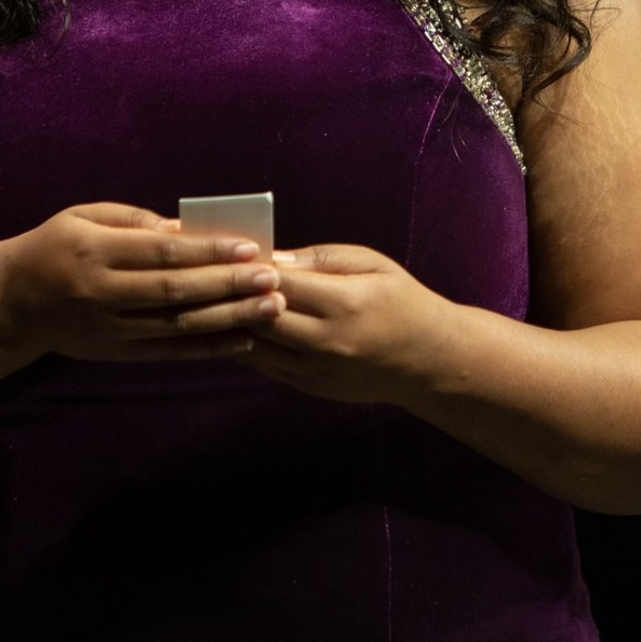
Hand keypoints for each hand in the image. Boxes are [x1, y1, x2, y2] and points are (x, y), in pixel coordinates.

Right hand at [0, 203, 282, 361]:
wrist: (9, 303)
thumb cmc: (54, 246)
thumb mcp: (83, 217)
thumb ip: (134, 221)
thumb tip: (188, 228)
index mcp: (94, 251)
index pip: (161, 253)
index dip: (207, 251)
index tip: (250, 248)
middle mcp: (102, 293)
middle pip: (175, 292)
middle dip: (228, 285)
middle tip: (272, 279)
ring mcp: (109, 329)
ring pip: (177, 326)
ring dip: (228, 319)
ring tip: (270, 309)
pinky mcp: (115, 353)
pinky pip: (168, 352)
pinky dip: (208, 348)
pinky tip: (243, 339)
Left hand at [238, 244, 454, 404]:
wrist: (427, 359)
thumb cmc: (400, 299)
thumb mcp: (372, 263)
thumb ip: (322, 258)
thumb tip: (273, 258)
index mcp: (346, 303)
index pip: (282, 284)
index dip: (252, 268)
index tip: (232, 253)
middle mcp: (328, 342)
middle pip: (261, 318)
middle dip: (234, 297)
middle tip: (214, 277)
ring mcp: (318, 371)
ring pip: (256, 347)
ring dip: (233, 324)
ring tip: (218, 301)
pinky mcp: (311, 388)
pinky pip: (265, 366)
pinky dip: (247, 346)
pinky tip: (237, 327)